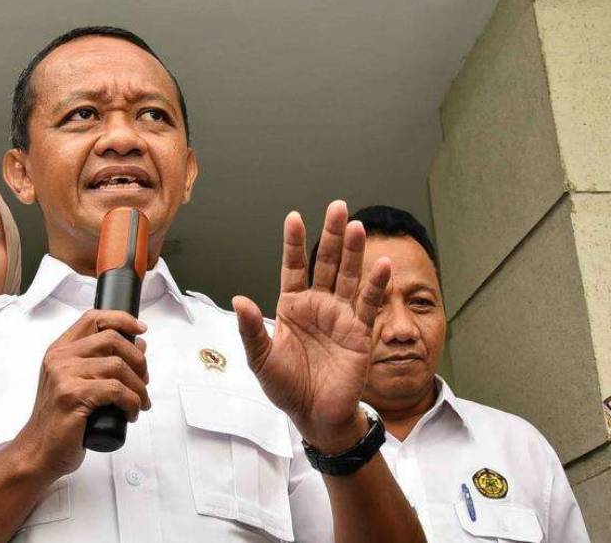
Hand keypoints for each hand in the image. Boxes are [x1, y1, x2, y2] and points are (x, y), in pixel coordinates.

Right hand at [13, 310, 149, 480]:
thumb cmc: (60, 421)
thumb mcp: (74, 384)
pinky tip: (130, 413)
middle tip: (143, 380)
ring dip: (138, 387)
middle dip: (138, 359)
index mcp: (59, 351)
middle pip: (112, 339)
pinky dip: (132, 402)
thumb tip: (137, 344)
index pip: (93, 318)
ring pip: (118, 366)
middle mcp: (60, 358)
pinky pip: (116, 390)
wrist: (39, 451)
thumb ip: (98, 363)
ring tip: (139, 403)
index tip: (140, 330)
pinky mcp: (73, 396)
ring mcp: (64, 376)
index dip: (121, 319)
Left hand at [233, 200, 389, 452]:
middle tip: (337, 206)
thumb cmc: (286, 387)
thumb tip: (238, 300)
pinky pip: (369, 304)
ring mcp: (341, 316)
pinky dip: (376, 285)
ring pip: (348, 276)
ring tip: (356, 226)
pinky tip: (382, 264)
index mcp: (292, 306)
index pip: (294, 267)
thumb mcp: (261, 359)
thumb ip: (250, 329)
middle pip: (326, 263)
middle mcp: (318, 305)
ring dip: (354, 252)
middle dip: (332, 235)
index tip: (295, 217)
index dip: (295, 243)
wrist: (314, 414)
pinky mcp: (360, 332)